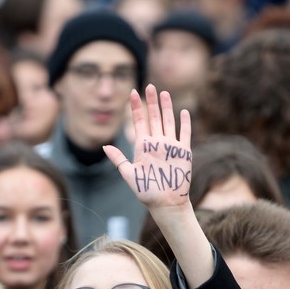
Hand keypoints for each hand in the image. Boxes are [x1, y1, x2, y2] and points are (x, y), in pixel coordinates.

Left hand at [104, 84, 191, 211]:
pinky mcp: (183, 152)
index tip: (132, 93)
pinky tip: (183, 112)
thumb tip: (104, 147)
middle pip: (153, 117)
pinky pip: (184, 134)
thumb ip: (119, 159)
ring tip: (164, 93)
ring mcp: (170, 146)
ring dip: (166, 107)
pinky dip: (184, 123)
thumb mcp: (129, 175)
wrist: (165, 203)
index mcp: (142, 147)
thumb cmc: (146, 192)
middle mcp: (156, 143)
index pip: (138, 122)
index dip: (135, 107)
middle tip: (149, 86)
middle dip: (151, 101)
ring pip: (168, 121)